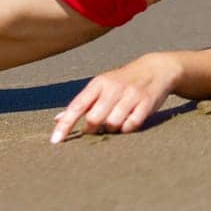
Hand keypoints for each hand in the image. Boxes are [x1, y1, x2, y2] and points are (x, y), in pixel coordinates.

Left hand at [51, 53, 179, 142]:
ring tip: (113, 124)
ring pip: (112, 124)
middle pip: (94, 118)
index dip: (65, 124)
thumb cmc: (121, 82)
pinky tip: (127, 123)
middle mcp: (112, 88)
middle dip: (91, 129)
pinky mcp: (146, 103)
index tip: (55, 141)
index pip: (77, 106)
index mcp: (98, 84)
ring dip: (110, 130)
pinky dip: (126, 129)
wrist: (155, 69)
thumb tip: (57, 120)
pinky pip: (131, 125)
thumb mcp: (100, 87)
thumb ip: (81, 104)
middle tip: (94, 130)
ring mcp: (130, 95)